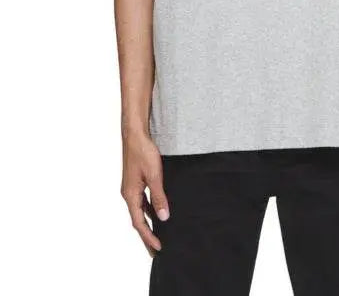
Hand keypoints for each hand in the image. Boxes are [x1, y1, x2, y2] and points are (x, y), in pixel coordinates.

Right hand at [121, 131, 169, 256]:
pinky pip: (141, 201)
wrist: (135, 135)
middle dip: (146, 235)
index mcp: (130, 195)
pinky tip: (157, 212)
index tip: (158, 248)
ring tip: (158, 235)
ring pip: (139, 211)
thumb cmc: (143, 152)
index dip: (148, 236)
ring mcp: (131, 188)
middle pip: (137, 220)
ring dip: (148, 223)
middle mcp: (128, 194)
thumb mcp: (154, 176)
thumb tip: (163, 217)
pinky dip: (148, 210)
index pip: (139, 223)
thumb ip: (158, 197)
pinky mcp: (135, 182)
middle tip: (156, 251)